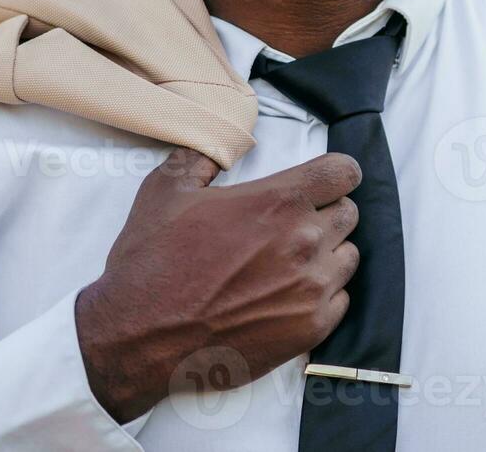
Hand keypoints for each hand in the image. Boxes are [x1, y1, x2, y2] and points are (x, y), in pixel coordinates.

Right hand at [74, 147, 361, 422]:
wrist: (137, 339)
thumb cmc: (152, 265)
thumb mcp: (165, 192)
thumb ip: (201, 157)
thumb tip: (220, 147)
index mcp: (278, 202)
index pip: (344, 172)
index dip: (334, 175)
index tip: (323, 183)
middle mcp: (305, 241)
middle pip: (349, 213)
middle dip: (326, 214)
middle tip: (292, 227)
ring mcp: (312, 287)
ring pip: (348, 257)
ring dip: (328, 255)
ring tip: (289, 264)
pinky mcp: (310, 328)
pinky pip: (341, 300)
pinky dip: (323, 296)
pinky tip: (288, 296)